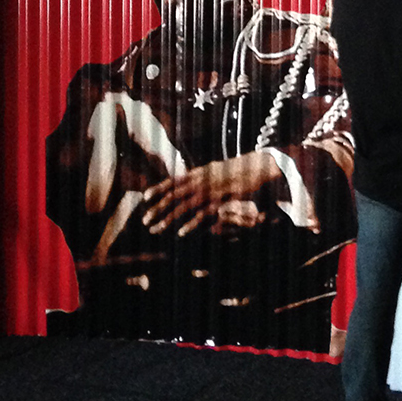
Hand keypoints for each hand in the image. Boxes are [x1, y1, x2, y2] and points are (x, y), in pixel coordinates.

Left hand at [140, 150, 280, 236]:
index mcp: (198, 172)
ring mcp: (210, 191)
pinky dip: (191, 224)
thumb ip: (199, 174)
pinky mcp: (221, 201)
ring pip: (184, 206)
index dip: (158, 188)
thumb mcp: (214, 168)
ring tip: (156, 229)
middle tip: (145, 219)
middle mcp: (201, 180)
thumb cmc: (236, 169)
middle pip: (174, 195)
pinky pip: (203, 215)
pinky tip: (181, 233)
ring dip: (168, 218)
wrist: (257, 167)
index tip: (144, 197)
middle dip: (157, 208)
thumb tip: (185, 175)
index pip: (173, 180)